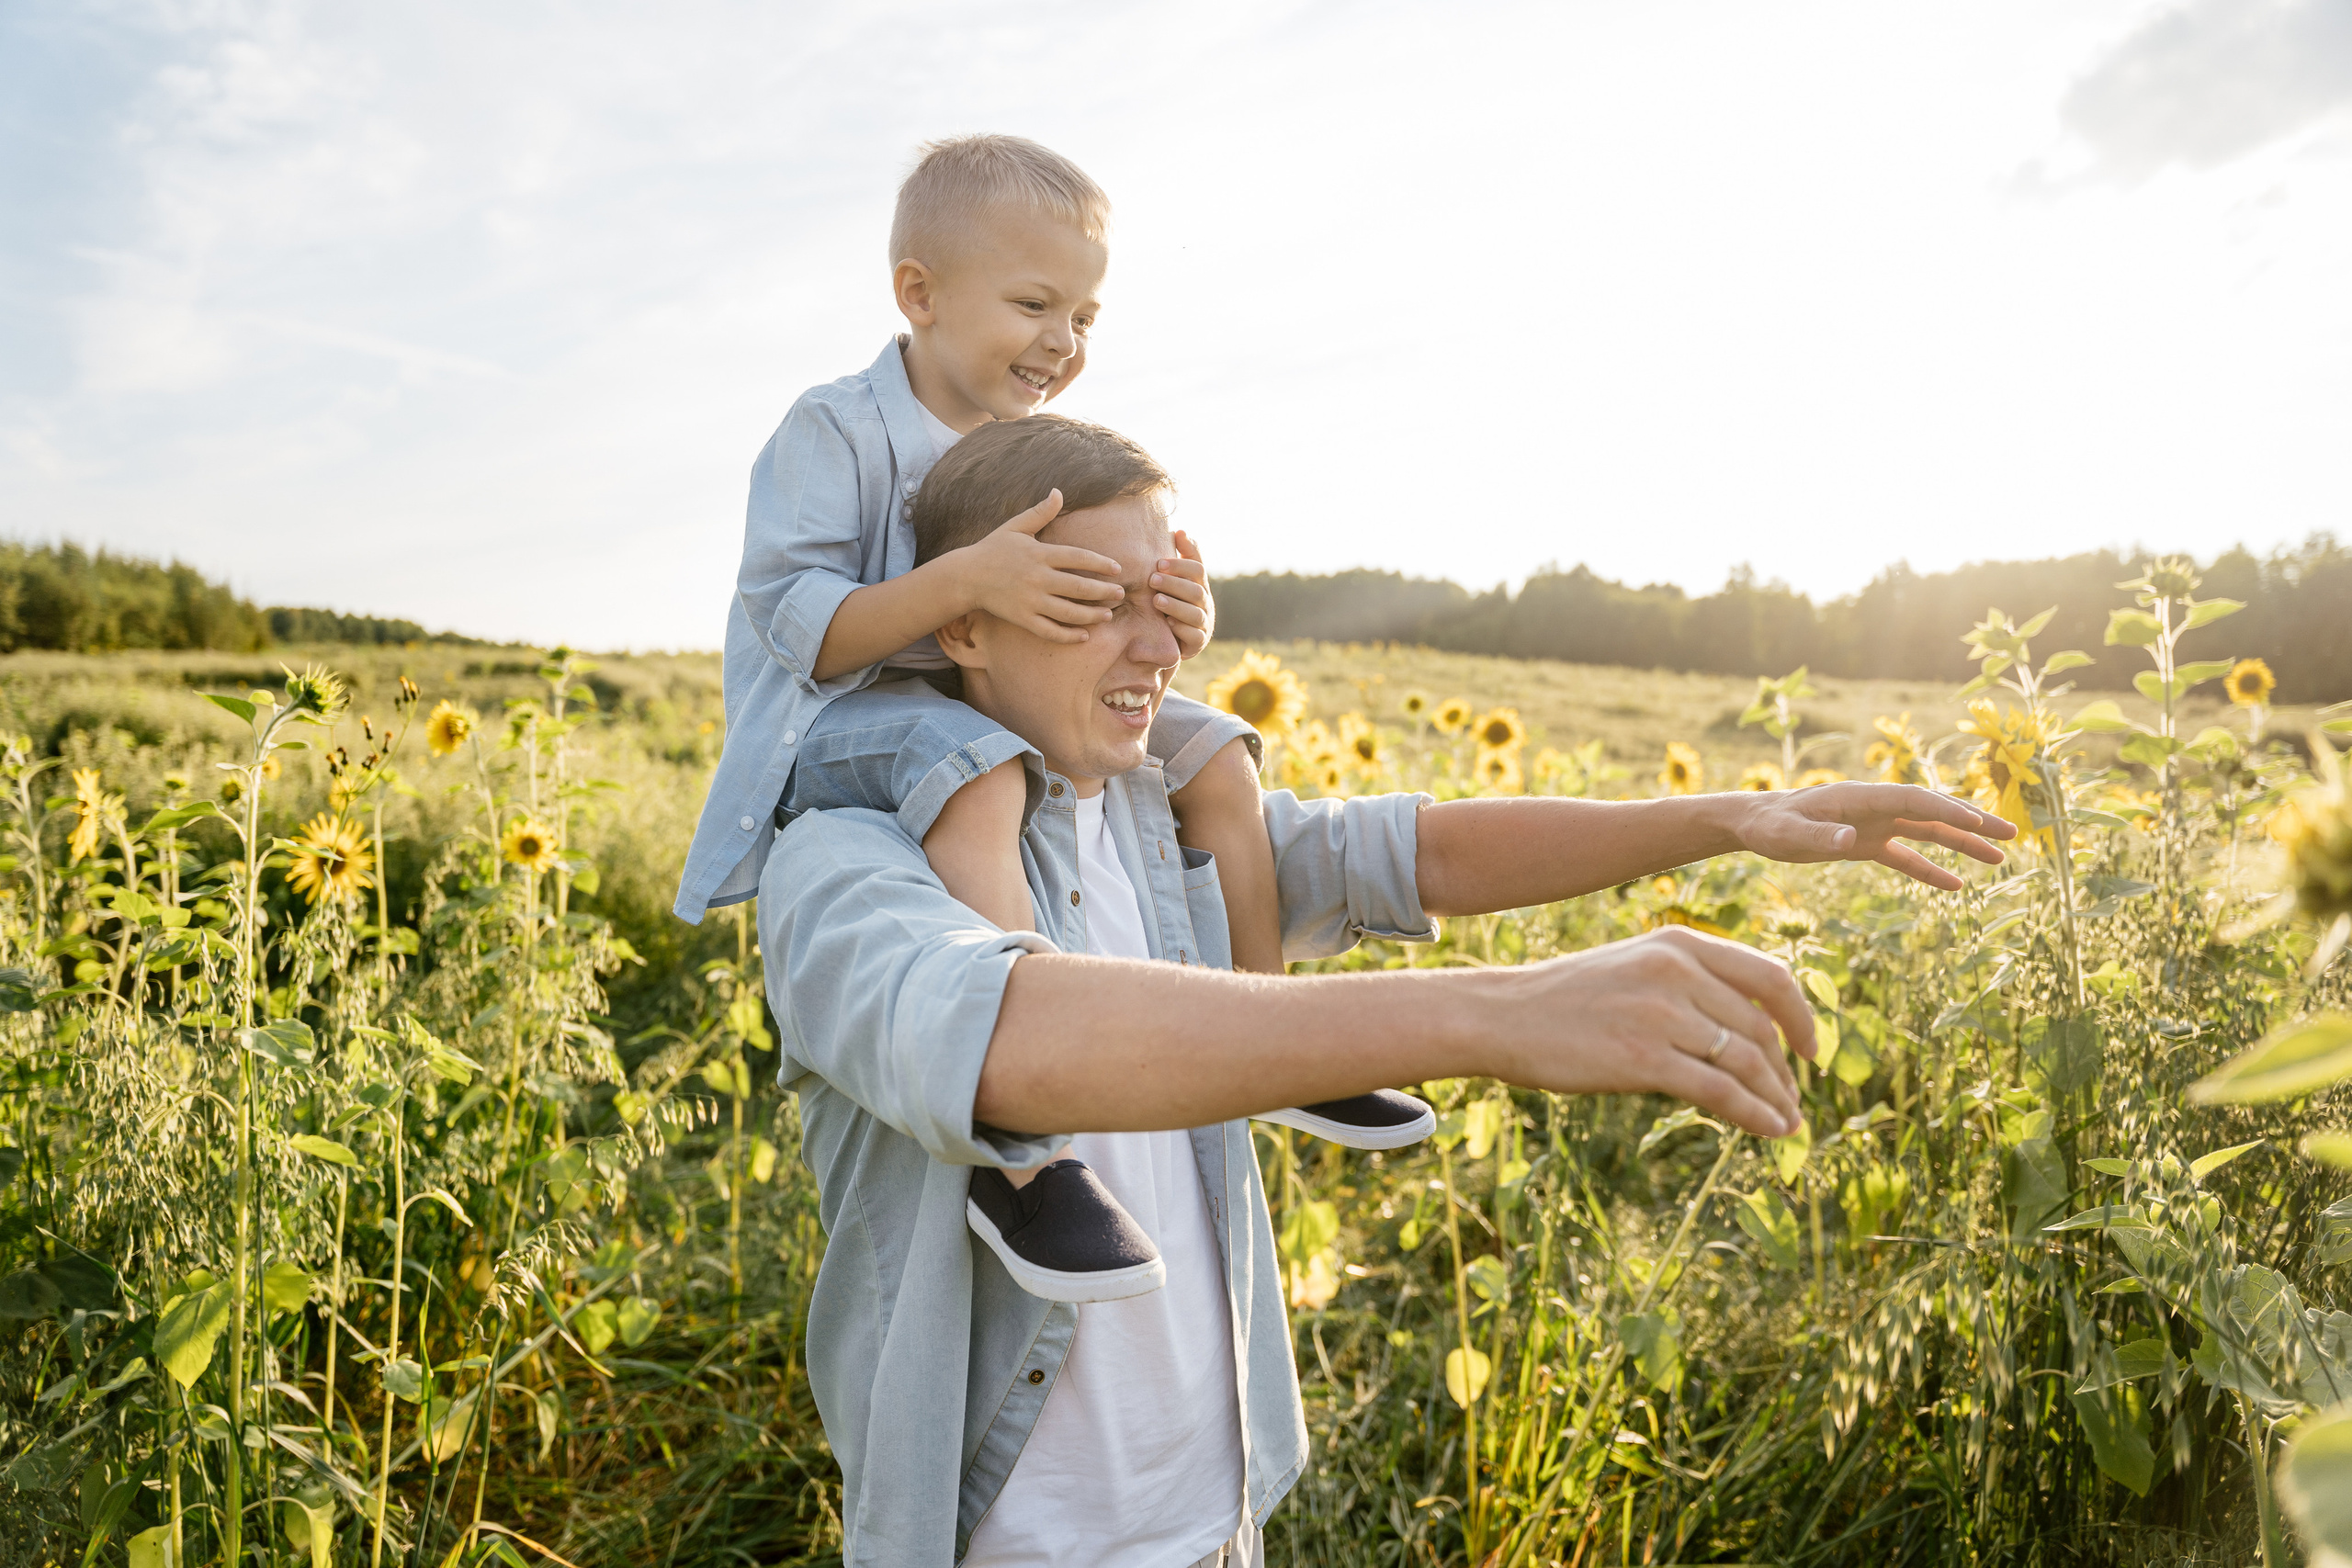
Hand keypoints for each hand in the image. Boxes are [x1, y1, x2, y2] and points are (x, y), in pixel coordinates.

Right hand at [951, 489, 1124, 643]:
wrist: (965, 576)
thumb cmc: (993, 549)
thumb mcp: (1016, 527)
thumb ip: (1040, 512)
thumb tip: (1058, 491)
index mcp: (1039, 554)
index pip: (1078, 558)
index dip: (1100, 564)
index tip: (1117, 569)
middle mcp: (1037, 578)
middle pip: (1078, 587)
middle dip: (1103, 592)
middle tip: (1120, 594)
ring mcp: (1030, 601)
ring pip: (1068, 612)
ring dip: (1091, 615)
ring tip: (1107, 615)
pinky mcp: (1022, 619)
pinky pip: (1050, 630)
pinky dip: (1068, 636)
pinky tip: (1084, 636)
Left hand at [1154, 530, 1214, 658]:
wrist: (1176, 637)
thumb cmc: (1175, 599)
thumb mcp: (1178, 577)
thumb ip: (1182, 555)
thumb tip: (1179, 530)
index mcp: (1199, 583)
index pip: (1197, 569)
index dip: (1180, 565)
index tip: (1158, 562)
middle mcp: (1205, 602)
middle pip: (1195, 591)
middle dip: (1174, 584)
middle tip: (1152, 579)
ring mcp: (1203, 623)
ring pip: (1195, 614)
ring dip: (1175, 606)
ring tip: (1156, 600)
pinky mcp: (1198, 643)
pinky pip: (1193, 636)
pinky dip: (1182, 629)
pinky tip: (1167, 623)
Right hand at [1480, 927, 1809, 1137]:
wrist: (1501, 1015)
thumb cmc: (1565, 999)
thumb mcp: (1633, 967)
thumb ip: (1688, 983)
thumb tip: (1746, 1032)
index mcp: (1678, 943)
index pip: (1769, 976)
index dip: (1802, 1016)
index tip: (1810, 1050)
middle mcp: (1676, 971)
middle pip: (1761, 1025)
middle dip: (1787, 1070)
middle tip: (1792, 1099)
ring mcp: (1661, 1013)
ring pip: (1747, 1060)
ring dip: (1776, 1097)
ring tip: (1786, 1122)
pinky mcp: (1644, 1057)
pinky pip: (1720, 1089)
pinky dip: (1754, 1113)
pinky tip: (1768, 1129)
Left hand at [1734, 781, 2015, 890]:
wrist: (1754, 823)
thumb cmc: (1769, 826)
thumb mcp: (1788, 834)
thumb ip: (1819, 835)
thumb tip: (1850, 838)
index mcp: (1861, 798)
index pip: (1915, 800)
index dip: (1948, 810)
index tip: (1980, 823)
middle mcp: (1874, 807)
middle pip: (1933, 811)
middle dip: (1973, 822)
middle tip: (2012, 834)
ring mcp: (1873, 824)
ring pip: (1928, 832)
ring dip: (1963, 844)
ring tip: (2001, 859)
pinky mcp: (1867, 843)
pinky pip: (1906, 856)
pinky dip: (1930, 870)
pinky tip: (1956, 887)